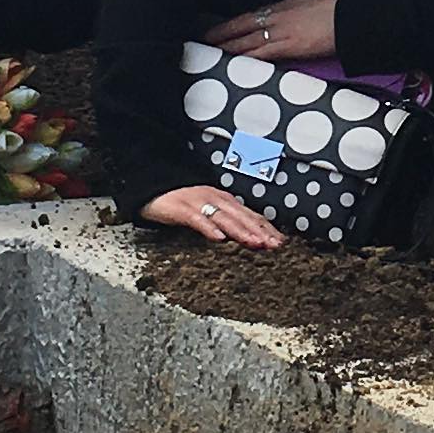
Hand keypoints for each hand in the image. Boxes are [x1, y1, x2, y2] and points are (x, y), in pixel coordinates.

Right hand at [143, 181, 284, 249]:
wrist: (153, 186)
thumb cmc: (181, 202)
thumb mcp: (209, 212)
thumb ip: (227, 222)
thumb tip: (247, 236)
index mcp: (224, 201)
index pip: (251, 215)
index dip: (267, 228)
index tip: (280, 242)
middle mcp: (216, 199)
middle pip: (242, 217)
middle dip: (260, 231)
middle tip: (274, 246)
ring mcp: (200, 203)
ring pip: (225, 218)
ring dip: (241, 231)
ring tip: (254, 243)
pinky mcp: (182, 208)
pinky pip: (198, 219)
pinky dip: (209, 228)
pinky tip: (218, 238)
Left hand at [209, 0, 338, 62]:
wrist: (351, 15)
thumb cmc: (337, 11)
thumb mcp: (309, 5)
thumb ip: (293, 14)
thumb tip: (286, 24)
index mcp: (283, 5)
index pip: (251, 15)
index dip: (232, 24)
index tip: (219, 29)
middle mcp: (277, 16)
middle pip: (243, 26)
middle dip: (223, 34)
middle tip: (205, 41)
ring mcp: (281, 31)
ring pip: (247, 40)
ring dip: (228, 48)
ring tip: (212, 54)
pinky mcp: (288, 46)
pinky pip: (261, 54)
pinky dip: (246, 58)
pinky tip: (234, 63)